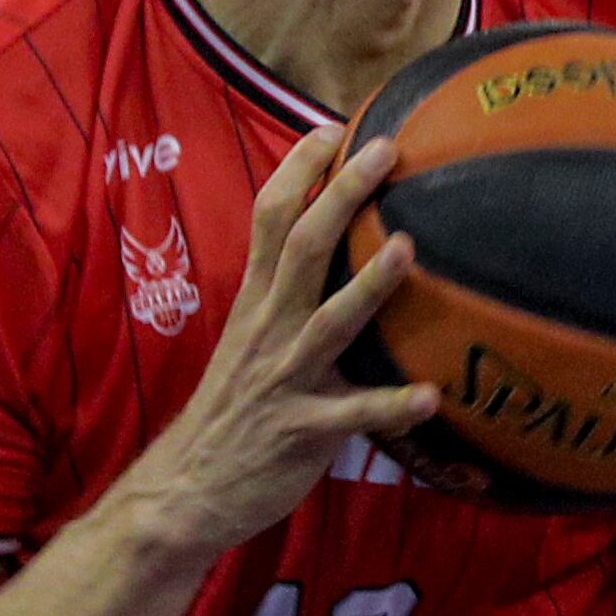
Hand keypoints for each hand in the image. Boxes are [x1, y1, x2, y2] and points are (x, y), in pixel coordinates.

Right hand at [115, 124, 434, 553]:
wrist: (186, 490)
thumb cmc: (233, 412)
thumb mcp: (248, 341)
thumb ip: (284, 297)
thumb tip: (325, 253)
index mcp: (254, 302)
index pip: (269, 217)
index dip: (296, 169)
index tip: (331, 126)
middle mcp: (268, 330)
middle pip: (301, 248)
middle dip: (342, 195)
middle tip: (386, 151)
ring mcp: (285, 379)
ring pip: (327, 323)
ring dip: (368, 286)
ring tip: (407, 250)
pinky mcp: (302, 432)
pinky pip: (351, 417)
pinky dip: (389, 406)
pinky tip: (429, 397)